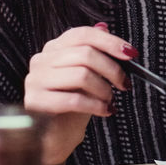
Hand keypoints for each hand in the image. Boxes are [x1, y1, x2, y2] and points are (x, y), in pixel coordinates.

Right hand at [23, 23, 134, 164]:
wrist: (54, 137)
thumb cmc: (72, 106)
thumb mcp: (88, 76)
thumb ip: (93, 52)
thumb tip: (104, 27)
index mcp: (54, 49)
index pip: (82, 35)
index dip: (109, 42)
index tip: (130, 53)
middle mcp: (41, 60)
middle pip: (85, 54)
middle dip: (112, 69)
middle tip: (124, 83)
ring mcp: (36, 80)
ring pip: (81, 75)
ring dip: (104, 89)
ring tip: (110, 100)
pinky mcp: (35, 102)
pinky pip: (73, 100)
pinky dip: (96, 106)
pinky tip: (104, 111)